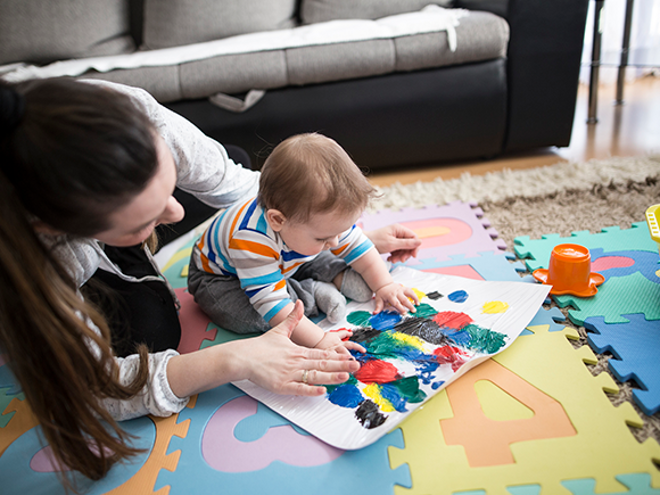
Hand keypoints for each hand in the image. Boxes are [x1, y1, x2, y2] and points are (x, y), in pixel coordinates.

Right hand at [244, 301, 360, 395]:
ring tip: (345, 377)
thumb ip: (293, 318)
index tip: (350, 357)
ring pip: (314, 376)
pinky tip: (322, 391)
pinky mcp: (281, 385)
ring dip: (331, 376)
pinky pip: (299, 388)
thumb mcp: (280, 329)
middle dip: (341, 366)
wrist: (243, 357)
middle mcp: (297, 362)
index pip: (322, 353)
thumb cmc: (261, 346)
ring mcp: (290, 374)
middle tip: (356, 367)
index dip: (337, 356)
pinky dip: (311, 390)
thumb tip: (298, 302)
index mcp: (298, 351)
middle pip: (323, 364)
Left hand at [365, 224, 420, 263]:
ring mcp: (394, 238)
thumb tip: (420, 242)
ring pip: (403, 249)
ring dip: (400, 256)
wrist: (362, 245)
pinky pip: (398, 251)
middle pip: (409, 244)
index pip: (413, 237)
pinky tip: (390, 259)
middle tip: (401, 260)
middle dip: (406, 253)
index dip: (415, 247)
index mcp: (399, 229)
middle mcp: (398, 232)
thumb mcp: (392, 244)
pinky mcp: (391, 244)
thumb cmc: (376, 242)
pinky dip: (395, 256)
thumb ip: (407, 243)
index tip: (413, 256)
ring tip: (392, 260)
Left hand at [374, 282, 418, 313]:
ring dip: (414, 299)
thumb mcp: (378, 300)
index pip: (396, 303)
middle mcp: (396, 292)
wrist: (384, 285)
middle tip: (413, 311)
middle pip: (404, 299)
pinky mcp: (404, 288)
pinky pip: (410, 291)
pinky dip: (415, 295)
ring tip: (417, 305)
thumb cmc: (382, 294)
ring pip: (409, 293)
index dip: (400, 308)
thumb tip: (375, 313)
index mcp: (390, 296)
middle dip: (409, 305)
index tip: (404, 313)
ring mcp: (401, 289)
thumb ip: (378, 307)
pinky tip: (417, 301)